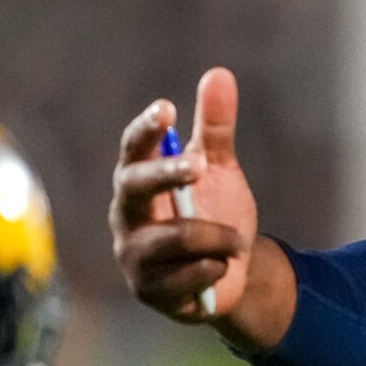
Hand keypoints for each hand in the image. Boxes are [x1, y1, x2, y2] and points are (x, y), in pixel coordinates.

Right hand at [110, 67, 294, 351]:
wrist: (231, 274)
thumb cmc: (213, 214)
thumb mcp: (219, 171)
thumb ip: (215, 128)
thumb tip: (219, 73)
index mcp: (139, 180)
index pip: (133, 149)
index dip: (146, 129)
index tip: (168, 107)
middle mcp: (127, 216)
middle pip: (132, 187)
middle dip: (165, 175)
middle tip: (200, 165)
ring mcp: (134, 256)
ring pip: (169, 240)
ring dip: (212, 236)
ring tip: (239, 240)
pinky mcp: (150, 292)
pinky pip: (183, 278)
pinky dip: (211, 269)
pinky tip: (222, 268)